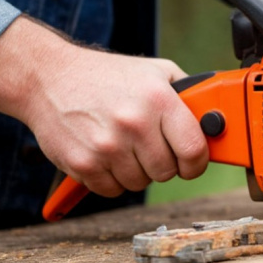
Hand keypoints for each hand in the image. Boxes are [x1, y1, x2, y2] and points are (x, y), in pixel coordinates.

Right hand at [0, 16, 207, 196]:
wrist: (48, 78)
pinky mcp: (83, 164)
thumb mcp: (155, 71)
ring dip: (137, 172)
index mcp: (158, 100)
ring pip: (140, 184)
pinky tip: (106, 155)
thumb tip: (215, 120)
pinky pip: (113, 191)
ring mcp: (106, 147)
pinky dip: (112, 179)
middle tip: (151, 148)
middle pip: (167, 172)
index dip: (196, 162)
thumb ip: (188, 94)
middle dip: (164, 164)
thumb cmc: (106, 76)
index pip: (194, 149)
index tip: (191, 161)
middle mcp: (134, 124)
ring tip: (125, 146)